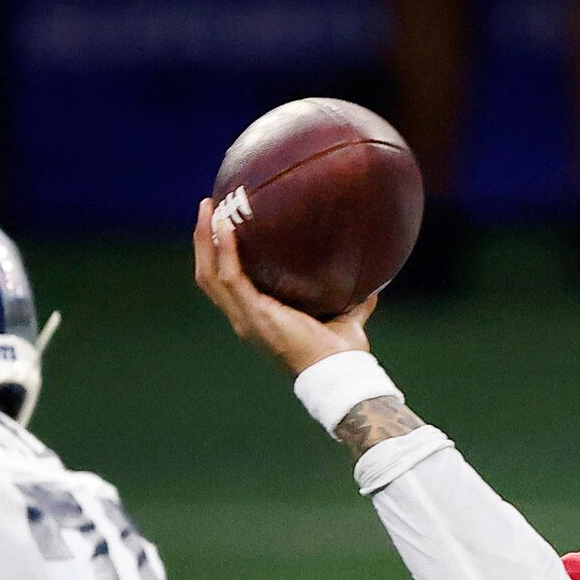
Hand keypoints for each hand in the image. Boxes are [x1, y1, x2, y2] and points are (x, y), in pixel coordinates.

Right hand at [191, 196, 378, 375]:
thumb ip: (354, 301)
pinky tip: (225, 226)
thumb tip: (375, 283)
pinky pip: (229, 276)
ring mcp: (246, 318)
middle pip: (209, 275)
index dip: (219, 256)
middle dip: (205, 240)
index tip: (222, 224)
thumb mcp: (346, 318)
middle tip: (209, 206)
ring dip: (206, 239)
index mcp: (258, 317)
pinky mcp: (253, 315)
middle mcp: (245, 318)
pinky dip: (224, 250)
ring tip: (209, 208)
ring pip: (210, 274)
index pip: (226, 284)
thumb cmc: (342, 353)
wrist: (340, 372)